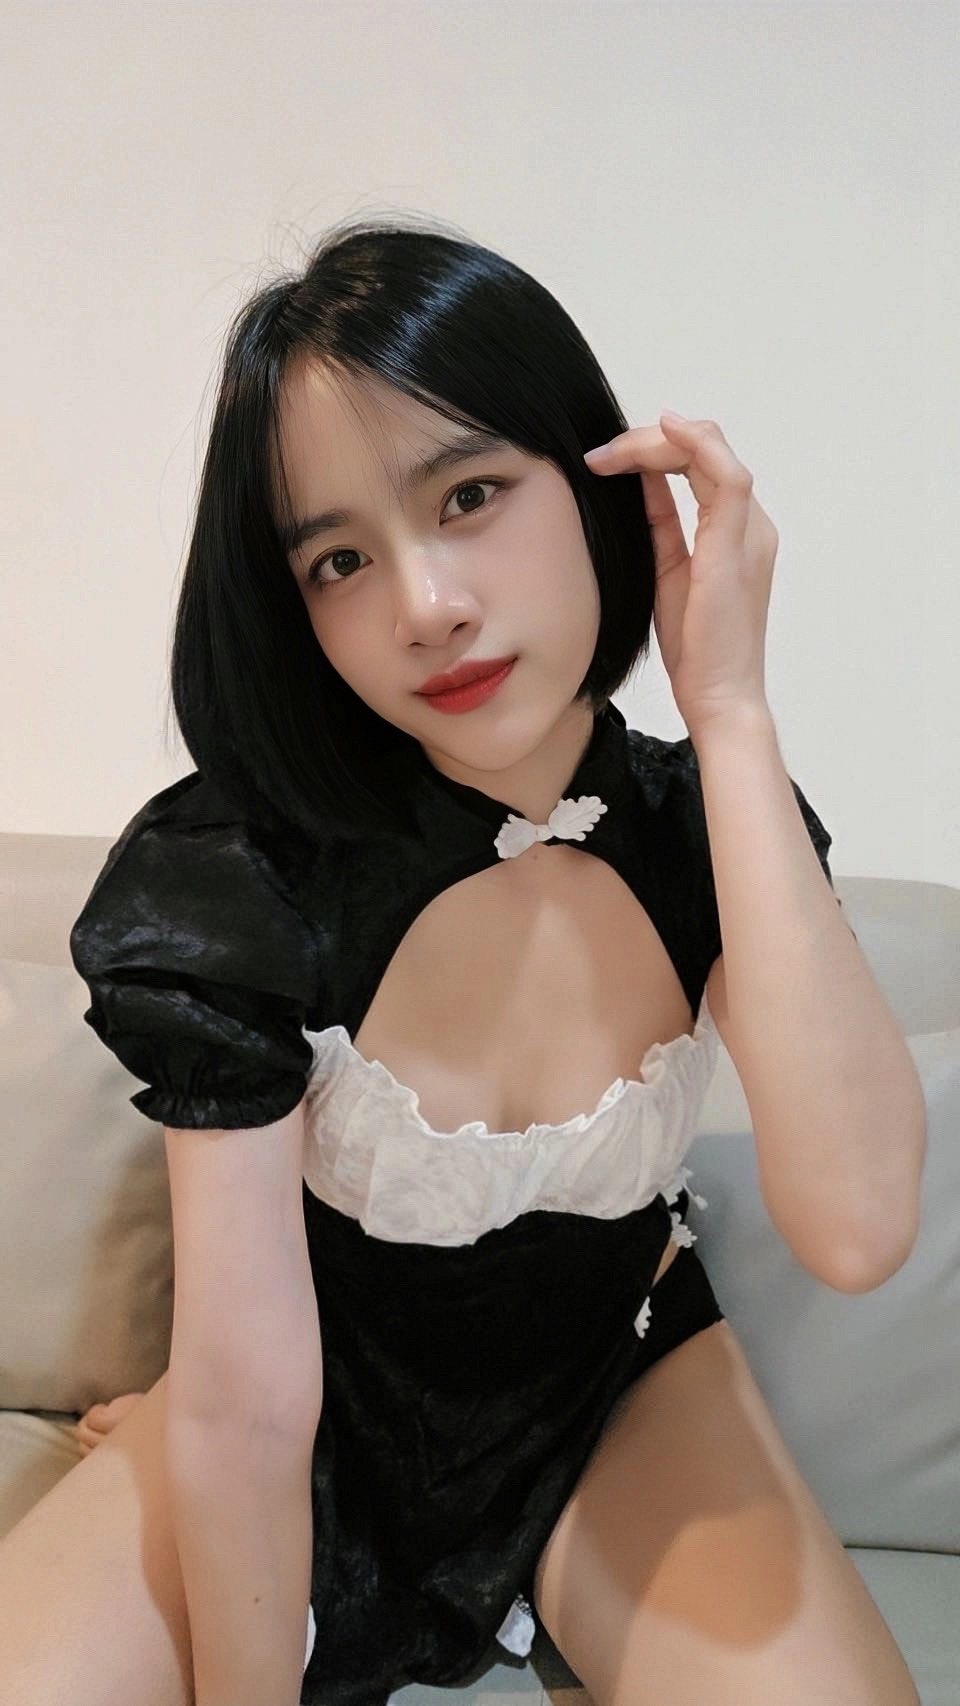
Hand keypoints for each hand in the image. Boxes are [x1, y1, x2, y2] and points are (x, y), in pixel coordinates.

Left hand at [583, 412, 777, 742]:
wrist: (718, 696)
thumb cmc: (697, 646)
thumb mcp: (667, 567)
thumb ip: (659, 521)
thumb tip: (636, 479)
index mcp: (736, 529)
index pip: (700, 463)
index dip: (653, 449)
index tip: (605, 460)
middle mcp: (751, 524)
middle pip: (706, 449)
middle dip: (649, 440)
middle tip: (602, 454)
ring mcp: (749, 532)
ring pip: (712, 452)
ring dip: (658, 441)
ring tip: (612, 452)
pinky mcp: (738, 546)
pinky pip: (725, 476)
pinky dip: (694, 446)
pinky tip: (661, 434)